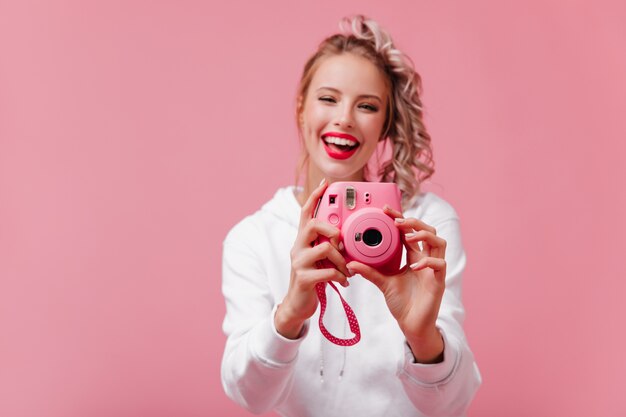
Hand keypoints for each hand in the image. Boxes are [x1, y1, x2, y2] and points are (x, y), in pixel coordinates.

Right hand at [275, 179, 351, 338]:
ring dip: (341, 259)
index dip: (315, 198)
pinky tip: (344, 282)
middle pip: (312, 225)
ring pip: (323, 248)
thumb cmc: (312, 280)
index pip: (306, 213)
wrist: (297, 306)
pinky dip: (339, 276)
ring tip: (347, 270)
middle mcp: (298, 248)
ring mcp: (299, 263)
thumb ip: (328, 247)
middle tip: (342, 243)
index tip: (325, 184)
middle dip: (332, 230)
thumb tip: (346, 239)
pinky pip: (326, 272)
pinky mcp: (303, 278)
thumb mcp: (319, 260)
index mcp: (303, 241)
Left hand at [346, 205, 446, 361]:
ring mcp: (434, 270)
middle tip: (397, 222)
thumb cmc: (402, 302)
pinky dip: (428, 261)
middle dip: (414, 222)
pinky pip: (440, 265)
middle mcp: (426, 259)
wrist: (411, 325)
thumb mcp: (382, 282)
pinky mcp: (438, 282)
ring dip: (425, 235)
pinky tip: (415, 266)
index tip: (385, 210)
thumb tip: (350, 263)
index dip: (401, 218)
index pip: (411, 231)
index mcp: (414, 256)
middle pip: (429, 230)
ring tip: (409, 238)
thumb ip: (369, 272)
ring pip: (440, 242)